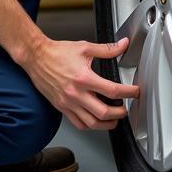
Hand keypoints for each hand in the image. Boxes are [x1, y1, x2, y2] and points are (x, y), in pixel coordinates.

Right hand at [21, 35, 139, 130]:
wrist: (37, 57)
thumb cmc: (58, 52)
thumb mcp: (85, 47)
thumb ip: (107, 49)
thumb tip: (123, 45)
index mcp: (84, 77)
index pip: (112, 90)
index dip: (128, 93)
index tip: (135, 92)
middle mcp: (76, 93)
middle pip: (103, 112)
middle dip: (119, 113)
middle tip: (125, 109)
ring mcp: (68, 103)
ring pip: (91, 122)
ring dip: (106, 124)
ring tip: (114, 120)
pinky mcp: (62, 107)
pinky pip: (78, 123)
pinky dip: (90, 126)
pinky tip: (96, 121)